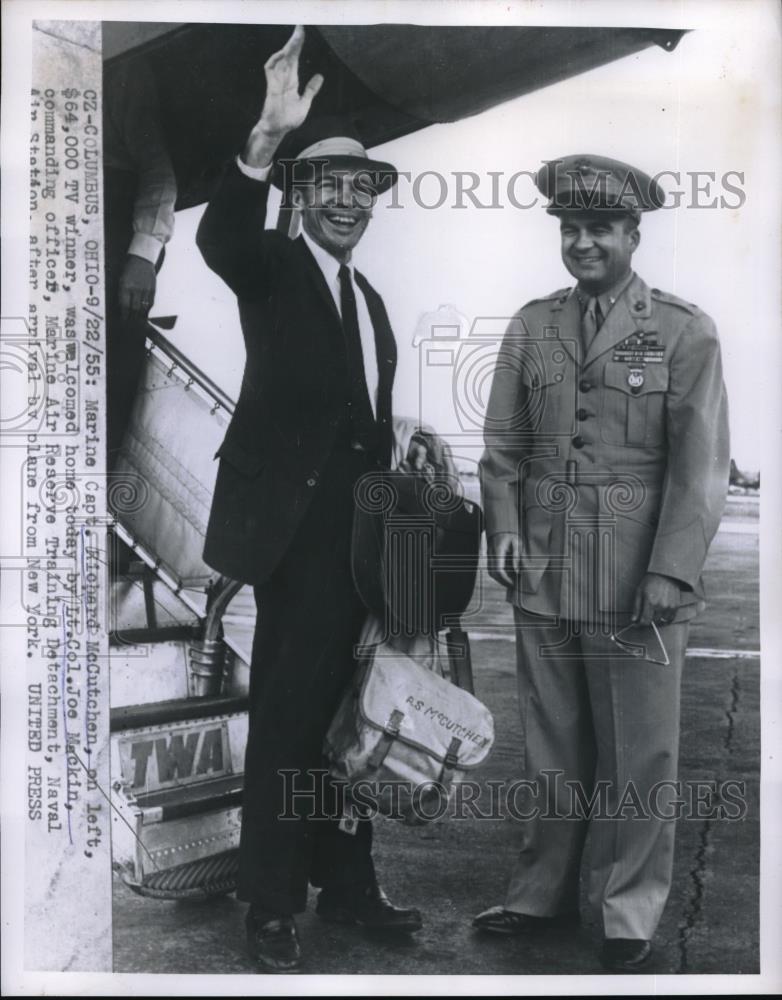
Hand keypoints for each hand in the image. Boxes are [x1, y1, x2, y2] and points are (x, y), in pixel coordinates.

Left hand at [119, 254, 155, 320]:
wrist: (142, 258)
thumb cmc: (128, 268)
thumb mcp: (121, 279)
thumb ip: (122, 292)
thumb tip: (122, 307)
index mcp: (125, 286)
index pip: (124, 305)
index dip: (124, 315)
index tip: (123, 320)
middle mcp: (136, 288)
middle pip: (134, 308)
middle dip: (132, 317)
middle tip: (130, 323)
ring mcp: (145, 289)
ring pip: (143, 307)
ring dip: (140, 316)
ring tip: (137, 321)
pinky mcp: (153, 289)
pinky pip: (150, 303)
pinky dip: (147, 309)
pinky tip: (145, 313)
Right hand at [244, 26, 323, 166]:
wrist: (278, 130)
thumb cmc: (288, 119)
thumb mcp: (305, 103)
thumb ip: (311, 90)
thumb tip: (320, 76)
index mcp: (292, 81)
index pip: (295, 59)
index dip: (298, 46)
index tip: (301, 33)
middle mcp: (284, 78)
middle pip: (289, 55)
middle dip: (294, 42)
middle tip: (300, 27)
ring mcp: (276, 81)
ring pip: (280, 59)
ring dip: (287, 48)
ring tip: (296, 38)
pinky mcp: (271, 87)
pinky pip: (270, 69)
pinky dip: (275, 60)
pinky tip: (283, 53)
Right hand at [487, 532, 519, 588]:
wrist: (501, 528)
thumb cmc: (510, 534)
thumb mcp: (517, 543)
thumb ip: (516, 556)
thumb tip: (517, 570)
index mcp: (498, 550)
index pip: (499, 570)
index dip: (506, 579)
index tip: (514, 583)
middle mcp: (490, 555)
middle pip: (493, 574)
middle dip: (503, 582)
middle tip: (514, 585)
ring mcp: (488, 556)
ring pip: (491, 573)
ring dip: (501, 579)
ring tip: (512, 581)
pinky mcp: (489, 558)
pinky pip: (492, 569)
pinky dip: (499, 575)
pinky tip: (508, 575)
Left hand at [632, 572, 681, 624]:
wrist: (665, 574)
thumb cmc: (650, 582)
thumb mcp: (639, 592)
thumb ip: (636, 607)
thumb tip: (633, 620)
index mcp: (650, 602)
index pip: (645, 621)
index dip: (639, 624)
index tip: (636, 624)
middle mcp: (661, 606)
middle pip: (653, 622)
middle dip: (647, 621)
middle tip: (644, 616)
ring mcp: (669, 607)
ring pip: (661, 621)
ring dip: (656, 620)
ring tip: (652, 613)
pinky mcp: (676, 606)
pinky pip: (670, 619)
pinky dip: (665, 619)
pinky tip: (660, 613)